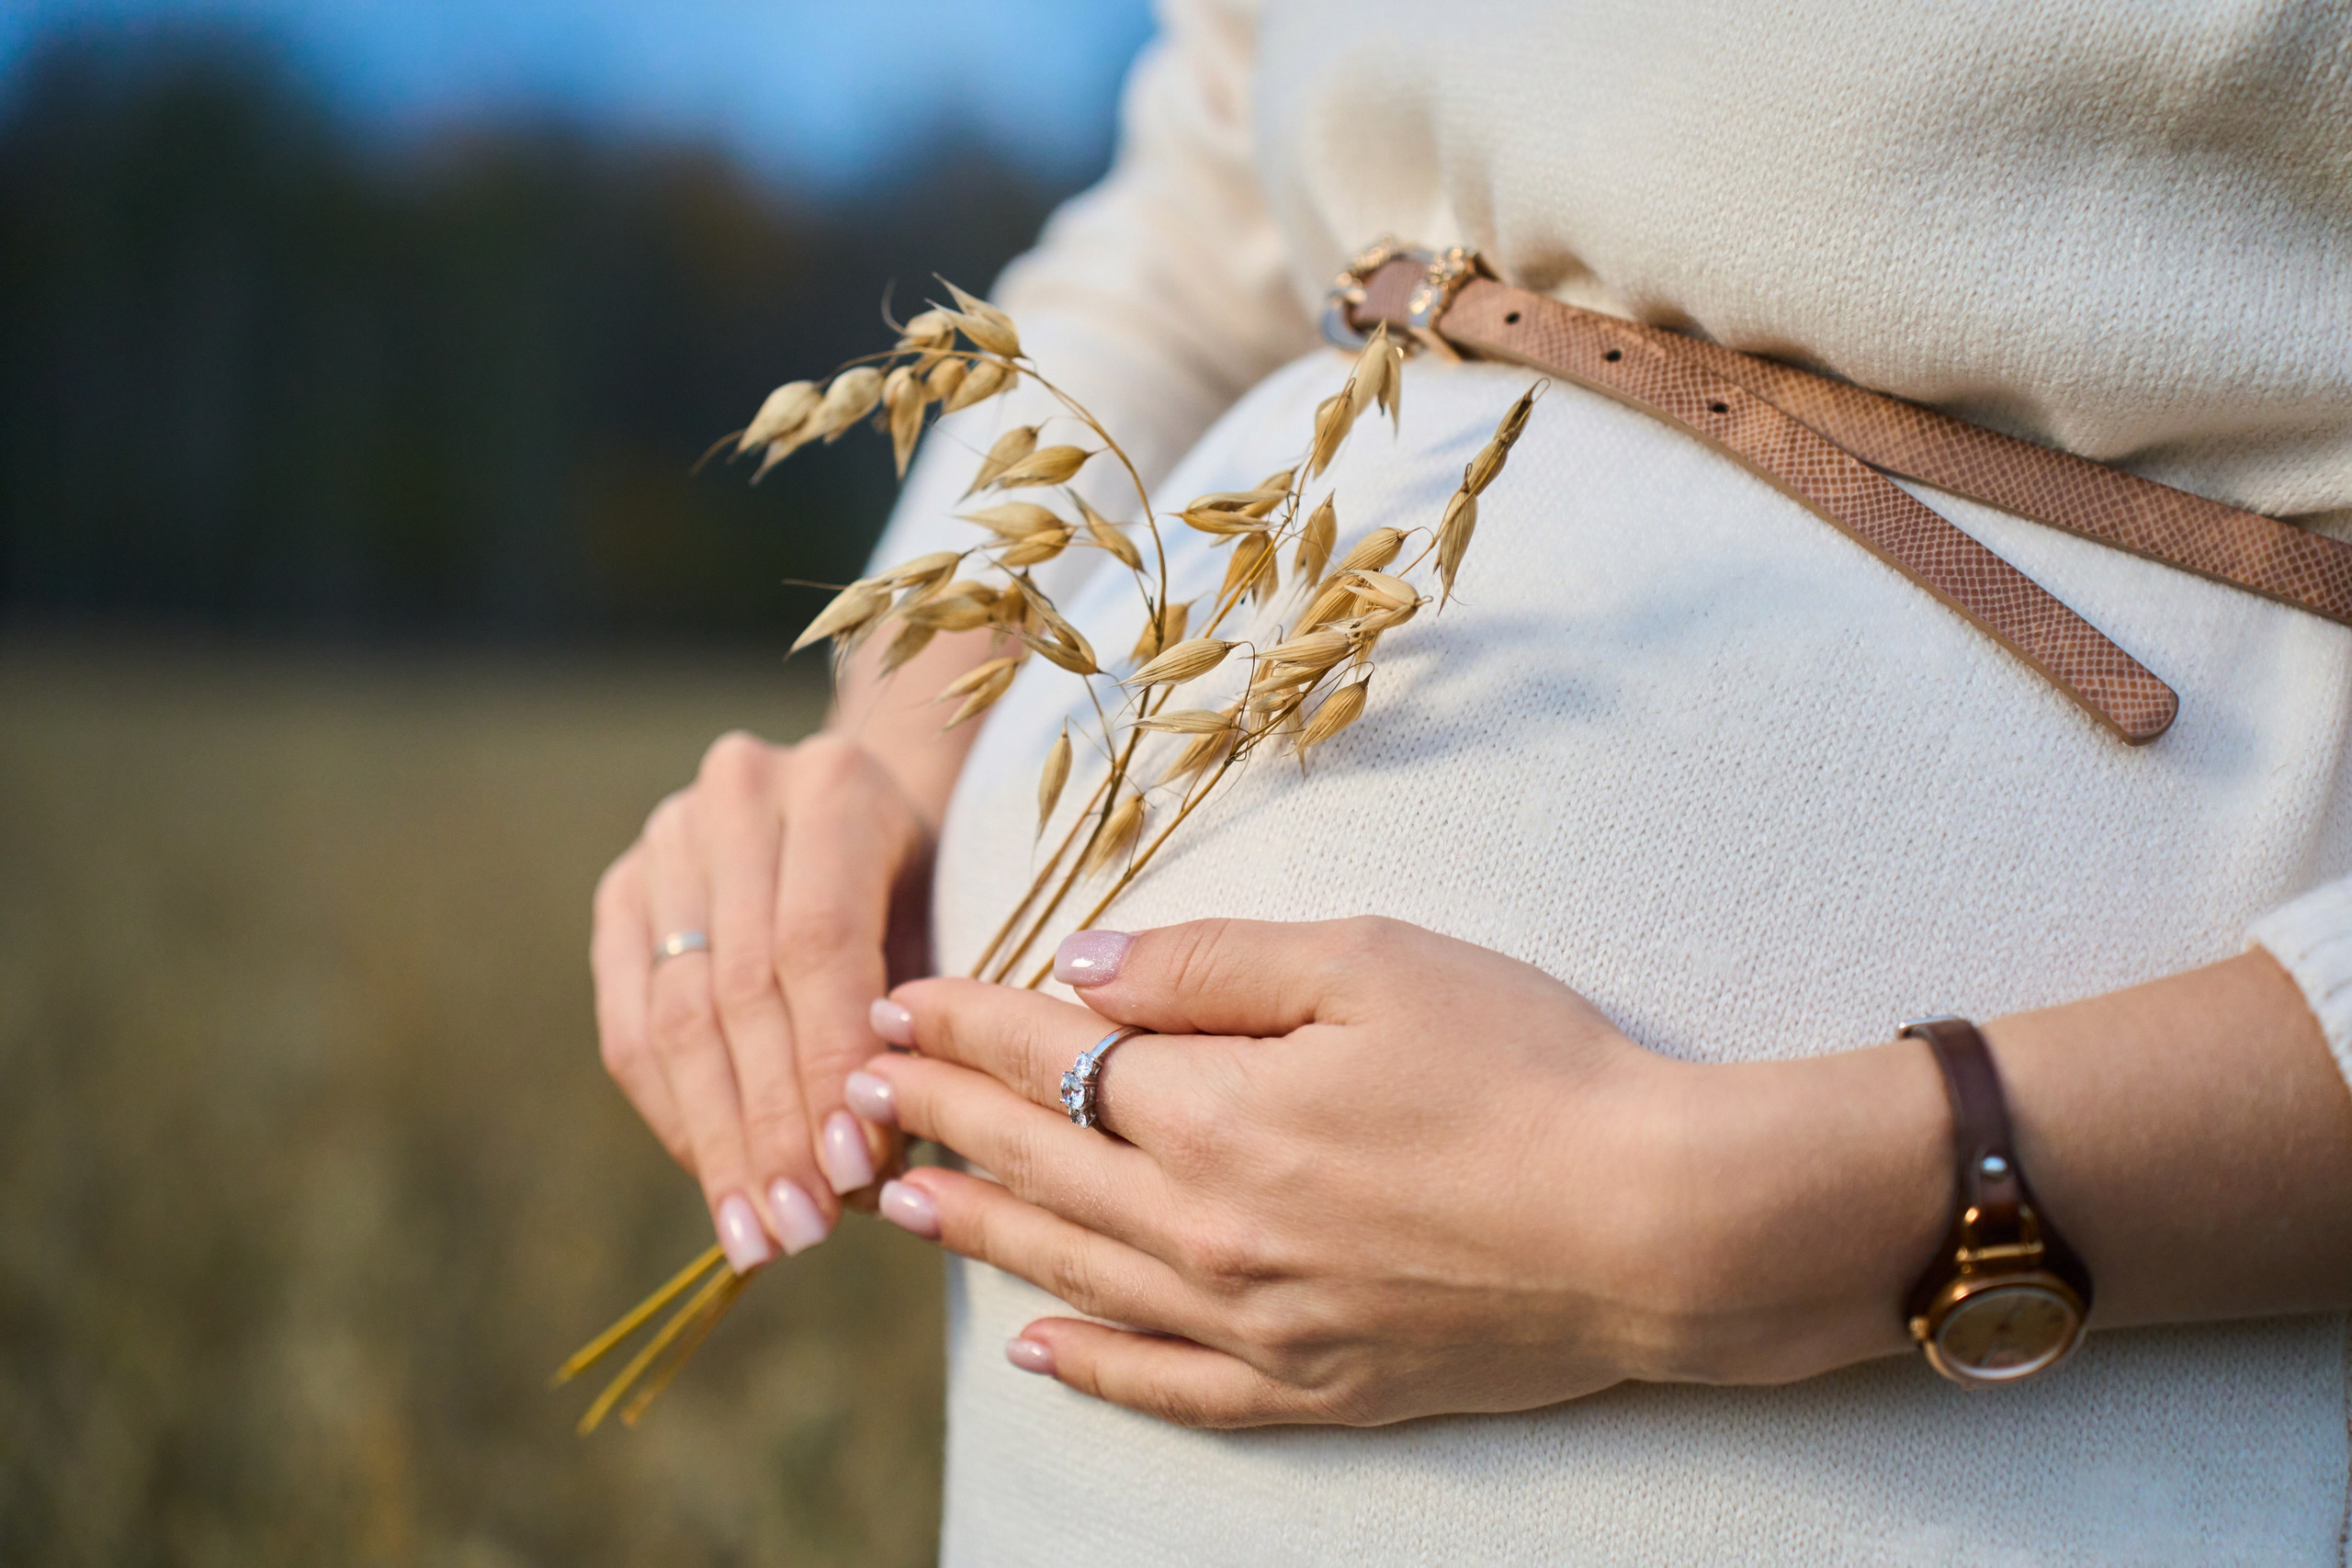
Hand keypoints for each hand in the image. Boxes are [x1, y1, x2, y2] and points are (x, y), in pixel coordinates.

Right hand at [591, 731, 932, 1270]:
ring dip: (717, 1143)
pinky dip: (677, 1117)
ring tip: (757, 1236)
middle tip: (800, 1230)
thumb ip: (918, 1029)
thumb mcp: (951, 931)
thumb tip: (867, 1171)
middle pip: (738, 991)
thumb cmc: (929, 887)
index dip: (825, 1069)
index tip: (852, 1176)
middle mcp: (737, 797)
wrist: (861, 810)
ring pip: (674, 1019)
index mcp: (835, 787)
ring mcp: (665, 841)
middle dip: (771, 1128)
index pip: (815, 946)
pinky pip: (630, 1027)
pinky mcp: (620, 893)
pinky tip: (717, 1182)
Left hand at [850, 917, 1952, 1427]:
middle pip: (1041, 1161)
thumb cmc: (1528, 1068)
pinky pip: (1168, 1387)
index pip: (1051, 1057)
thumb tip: (1079, 969)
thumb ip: (1210, 966)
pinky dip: (1091, 1368)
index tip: (894, 1003)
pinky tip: (1034, 1350)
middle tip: (857, 1090)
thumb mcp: (1371, 965)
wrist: (1658, 1223)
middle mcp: (1208, 1230)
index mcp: (1216, 1112)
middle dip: (940, 1114)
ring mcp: (1255, 1324)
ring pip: (1077, 1272)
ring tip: (899, 1201)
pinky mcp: (1313, 1390)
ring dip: (979, 1231)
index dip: (963, 1025)